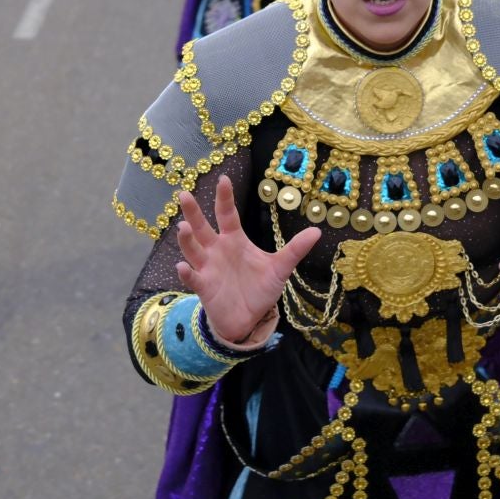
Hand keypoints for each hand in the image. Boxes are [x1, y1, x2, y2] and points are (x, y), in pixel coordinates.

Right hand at [175, 175, 320, 346]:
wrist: (250, 318)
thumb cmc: (260, 288)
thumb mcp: (280, 268)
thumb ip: (295, 249)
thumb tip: (317, 231)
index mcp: (234, 239)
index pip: (227, 214)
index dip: (224, 197)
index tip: (223, 179)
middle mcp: (217, 250)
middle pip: (202, 227)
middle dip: (192, 212)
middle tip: (184, 195)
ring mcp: (208, 267)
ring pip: (193, 249)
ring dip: (187, 239)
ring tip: (183, 227)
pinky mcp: (204, 287)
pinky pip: (193, 278)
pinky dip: (186, 272)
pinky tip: (182, 266)